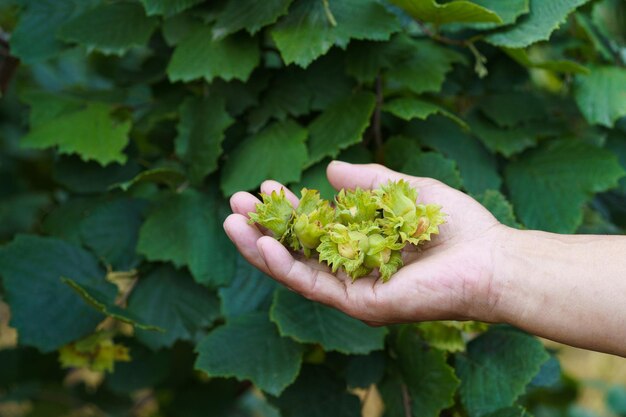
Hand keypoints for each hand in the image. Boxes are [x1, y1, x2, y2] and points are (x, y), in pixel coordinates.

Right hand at [224, 161, 507, 325]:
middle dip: (265, 227)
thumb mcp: (402, 190)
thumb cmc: (455, 226)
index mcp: (362, 245)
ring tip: (231, 221)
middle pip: (298, 250)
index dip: (289, 209)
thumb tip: (327, 170)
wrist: (490, 259)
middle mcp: (354, 270)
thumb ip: (366, 182)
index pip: (314, 228)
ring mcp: (355, 290)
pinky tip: (266, 244)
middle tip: (235, 202)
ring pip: (297, 270)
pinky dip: (286, 266)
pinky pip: (315, 285)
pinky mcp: (361, 304)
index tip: (268, 185)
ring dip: (262, 247)